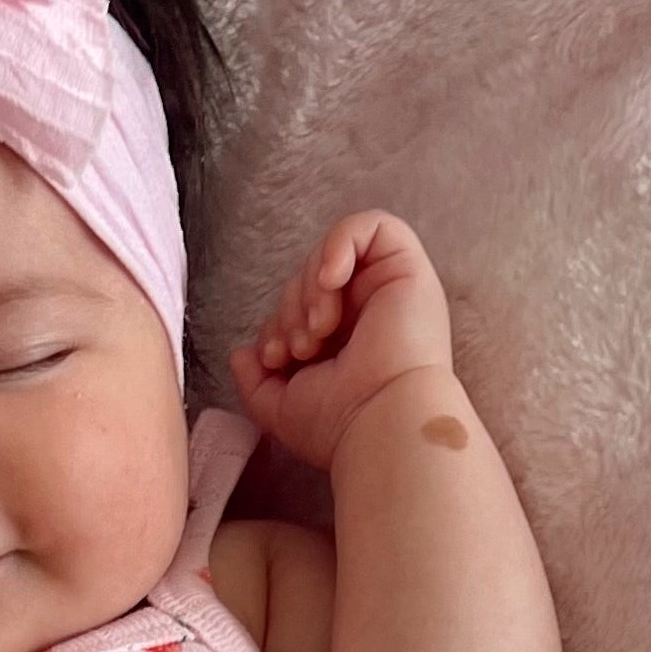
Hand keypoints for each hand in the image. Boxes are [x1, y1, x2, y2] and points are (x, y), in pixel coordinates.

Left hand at [228, 211, 454, 475]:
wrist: (380, 424)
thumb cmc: (339, 426)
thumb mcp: (281, 408)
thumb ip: (256, 382)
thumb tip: (241, 354)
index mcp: (346, 342)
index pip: (298, 306)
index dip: (277, 323)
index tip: (274, 358)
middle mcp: (370, 313)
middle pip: (309, 278)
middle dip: (290, 309)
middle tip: (301, 348)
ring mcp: (390, 289)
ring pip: (331, 254)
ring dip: (310, 289)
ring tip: (317, 331)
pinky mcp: (409, 269)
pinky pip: (370, 225)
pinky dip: (339, 244)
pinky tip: (330, 280)